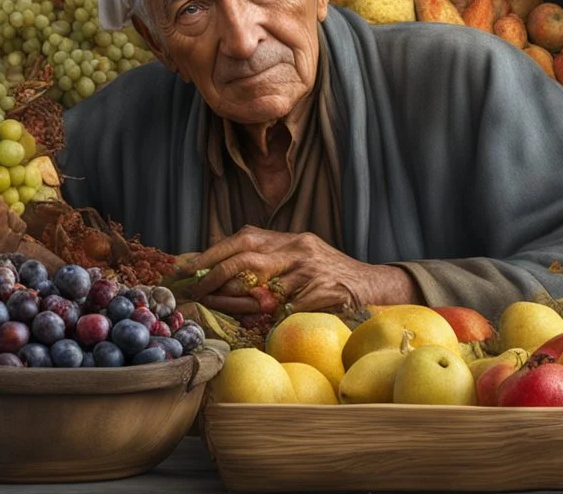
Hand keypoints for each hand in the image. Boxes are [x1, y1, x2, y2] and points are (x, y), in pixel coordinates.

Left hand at [173, 226, 420, 314]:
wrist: (374, 286)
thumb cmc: (330, 277)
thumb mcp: (300, 259)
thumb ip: (269, 260)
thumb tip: (222, 270)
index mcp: (292, 240)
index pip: (245, 237)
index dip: (213, 251)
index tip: (188, 266)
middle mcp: (301, 249)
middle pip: (248, 255)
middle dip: (215, 272)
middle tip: (194, 291)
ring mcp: (314, 270)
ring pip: (264, 283)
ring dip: (236, 298)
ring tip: (217, 308)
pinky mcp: (326, 292)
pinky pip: (290, 308)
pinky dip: (272, 317)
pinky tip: (260, 325)